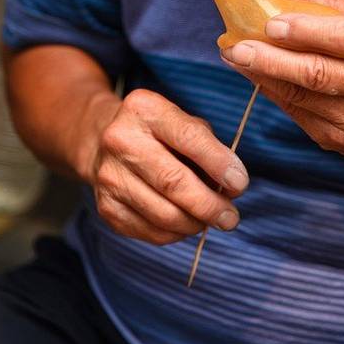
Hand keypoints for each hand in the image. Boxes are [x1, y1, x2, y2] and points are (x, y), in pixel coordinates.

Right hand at [87, 89, 247, 244]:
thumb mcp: (182, 122)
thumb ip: (209, 148)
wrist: (103, 141)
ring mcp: (109, 176)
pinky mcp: (106, 207)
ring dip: (196, 223)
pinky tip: (186, 222)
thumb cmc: (158, 133)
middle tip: (231, 217)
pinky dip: (176, 233)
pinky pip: (151, 232)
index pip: (188, 137)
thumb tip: (231, 187)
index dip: (218, 163)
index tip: (240, 183)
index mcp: (145, 110)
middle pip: (173, 182)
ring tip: (211, 219)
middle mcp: (120, 140)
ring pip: (164, 214)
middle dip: (209, 205)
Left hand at [220, 0, 343, 164]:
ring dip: (262, 75)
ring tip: (235, 56)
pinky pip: (297, 113)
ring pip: (300, 96)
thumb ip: (331, 6)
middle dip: (270, 58)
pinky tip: (256, 75)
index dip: (306, 30)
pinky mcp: (340, 142)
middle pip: (318, 73)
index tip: (271, 22)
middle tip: (236, 45)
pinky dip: (272, 92)